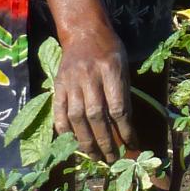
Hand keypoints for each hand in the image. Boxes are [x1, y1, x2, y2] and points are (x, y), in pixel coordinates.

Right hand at [51, 23, 133, 160]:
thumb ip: (123, 94)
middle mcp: (90, 77)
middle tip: (112, 158)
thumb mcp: (124, 68)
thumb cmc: (110, 52)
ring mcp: (71, 81)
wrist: (84, 32)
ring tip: (95, 156)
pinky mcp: (58, 85)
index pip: (118, 107)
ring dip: (86, 140)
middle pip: (96, 115)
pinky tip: (72, 142)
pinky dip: (65, 129)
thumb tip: (126, 127)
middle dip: (105, 140)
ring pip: (77, 116)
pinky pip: (59, 111)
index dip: (125, 129)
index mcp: (111, 71)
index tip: (131, 144)